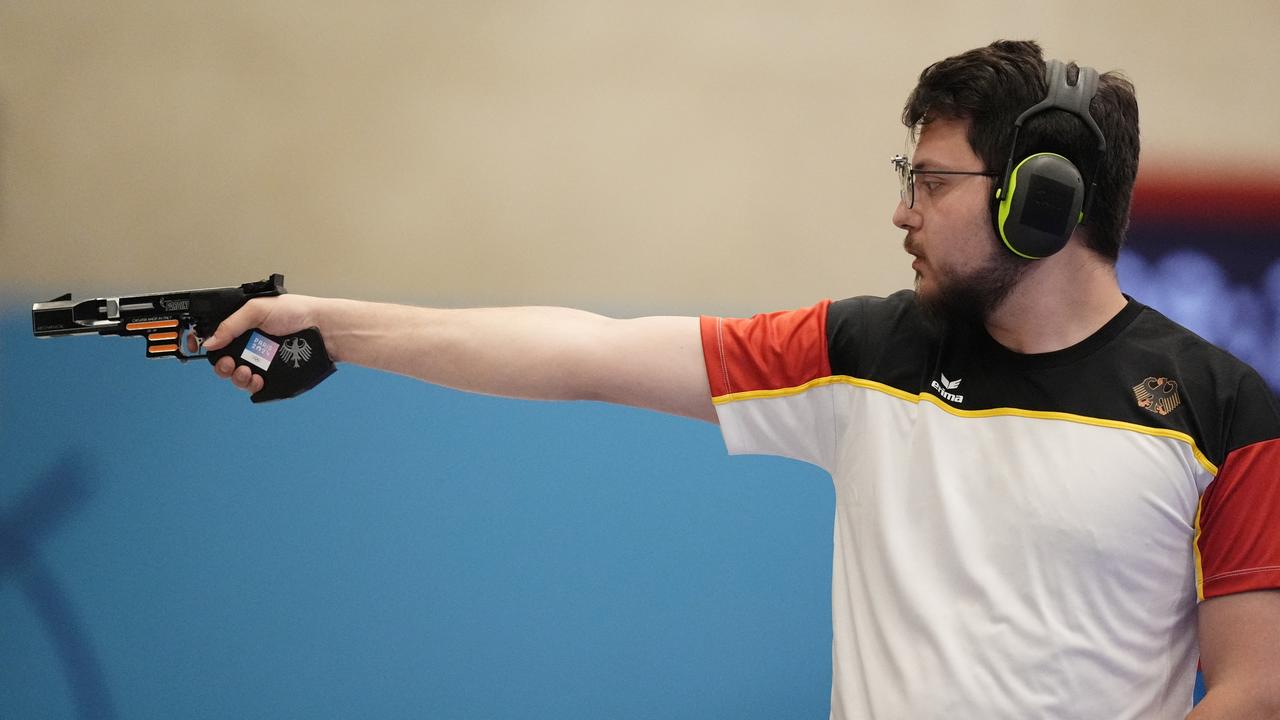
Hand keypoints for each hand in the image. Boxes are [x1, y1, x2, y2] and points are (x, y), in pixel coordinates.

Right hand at [198, 295, 326, 395]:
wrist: (324, 329)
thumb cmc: (297, 312)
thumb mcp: (257, 309)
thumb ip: (231, 324)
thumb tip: (209, 341)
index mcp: (244, 328)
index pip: (219, 340)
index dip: (208, 347)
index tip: (202, 350)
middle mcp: (251, 346)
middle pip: (224, 362)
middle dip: (221, 366)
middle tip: (228, 363)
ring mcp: (262, 363)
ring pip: (237, 377)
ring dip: (236, 377)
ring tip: (246, 371)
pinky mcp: (273, 377)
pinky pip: (255, 387)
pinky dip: (251, 385)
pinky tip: (257, 379)